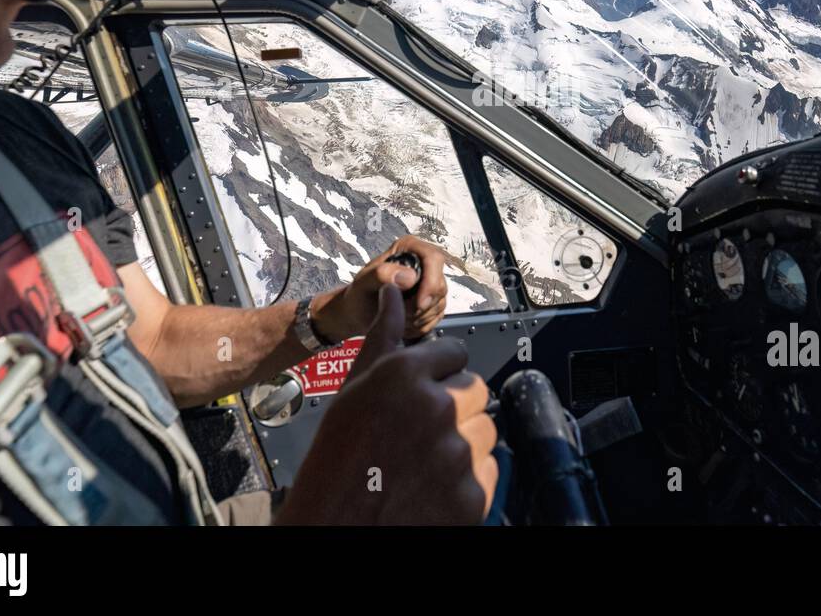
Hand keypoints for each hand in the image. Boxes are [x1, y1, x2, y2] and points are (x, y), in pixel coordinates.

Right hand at [276, 284, 497, 524]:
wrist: (333, 528)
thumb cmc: (336, 461)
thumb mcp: (354, 390)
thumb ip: (384, 338)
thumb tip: (394, 291)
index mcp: (404, 374)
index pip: (455, 351)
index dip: (437, 372)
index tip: (420, 393)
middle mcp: (437, 406)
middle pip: (475, 388)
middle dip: (454, 405)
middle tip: (418, 430)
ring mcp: (458, 452)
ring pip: (485, 429)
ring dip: (463, 441)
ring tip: (423, 460)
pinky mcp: (473, 493)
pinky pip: (488, 470)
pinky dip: (467, 480)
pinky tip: (432, 485)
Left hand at [312, 235, 449, 342]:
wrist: (359, 313)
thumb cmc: (359, 294)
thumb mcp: (363, 282)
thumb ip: (382, 274)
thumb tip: (409, 276)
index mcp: (410, 249)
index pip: (434, 259)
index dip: (431, 282)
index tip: (419, 303)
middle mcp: (423, 263)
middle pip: (439, 285)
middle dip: (421, 306)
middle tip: (400, 314)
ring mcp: (430, 283)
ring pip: (439, 303)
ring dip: (419, 317)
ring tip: (398, 318)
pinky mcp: (432, 302)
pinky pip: (437, 316)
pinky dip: (421, 325)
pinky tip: (404, 324)